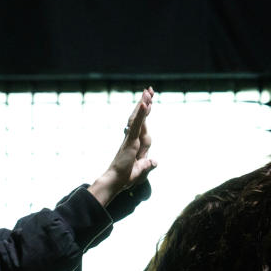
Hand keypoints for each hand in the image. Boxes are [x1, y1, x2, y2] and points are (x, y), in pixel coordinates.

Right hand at [87, 88, 157, 206]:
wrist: (115, 182)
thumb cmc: (126, 177)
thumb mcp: (141, 171)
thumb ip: (148, 165)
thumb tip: (154, 161)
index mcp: (137, 143)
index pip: (143, 124)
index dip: (146, 113)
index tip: (149, 101)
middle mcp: (133, 138)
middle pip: (140, 117)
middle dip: (145, 102)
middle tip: (149, 89)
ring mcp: (131, 138)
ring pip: (138, 118)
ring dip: (143, 104)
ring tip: (148, 91)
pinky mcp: (130, 141)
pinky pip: (137, 125)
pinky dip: (141, 114)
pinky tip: (145, 104)